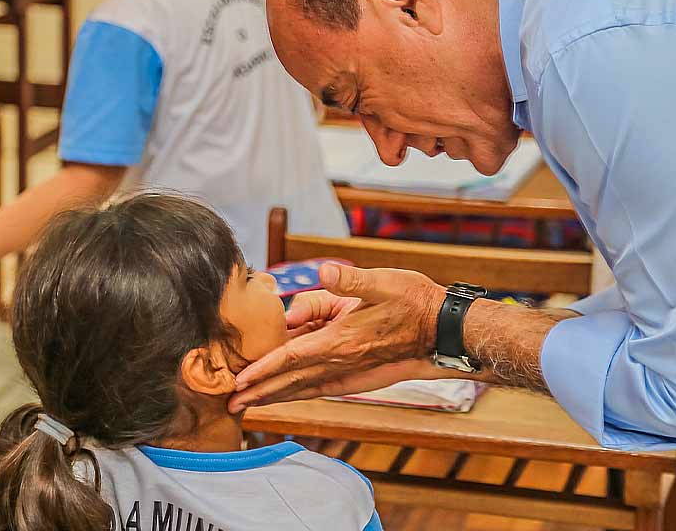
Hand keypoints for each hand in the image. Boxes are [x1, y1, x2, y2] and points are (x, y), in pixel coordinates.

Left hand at [229, 263, 444, 412]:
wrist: (444, 331)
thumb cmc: (414, 301)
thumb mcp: (382, 281)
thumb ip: (349, 280)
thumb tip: (322, 271)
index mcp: (342, 338)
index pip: (292, 356)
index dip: (263, 368)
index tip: (239, 380)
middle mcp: (343, 361)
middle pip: (291, 379)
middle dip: (260, 391)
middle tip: (231, 403)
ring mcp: (351, 372)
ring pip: (305, 387)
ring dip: (276, 396)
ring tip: (251, 405)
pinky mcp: (360, 377)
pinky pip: (323, 387)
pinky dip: (301, 393)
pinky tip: (290, 396)